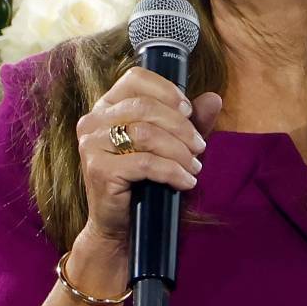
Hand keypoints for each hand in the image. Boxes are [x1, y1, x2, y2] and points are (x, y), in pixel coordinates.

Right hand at [73, 67, 221, 246]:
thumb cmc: (144, 184)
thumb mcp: (171, 147)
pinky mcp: (99, 170)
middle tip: (200, 147)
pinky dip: (172, 171)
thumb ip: (190, 123)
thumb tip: (214, 98)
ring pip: (146, 134)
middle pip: (145, 106)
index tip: (189, 111)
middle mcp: (93, 121)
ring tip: (194, 167)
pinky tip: (185, 181)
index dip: (167, 90)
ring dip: (179, 151)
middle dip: (181, 126)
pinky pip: (145, 163)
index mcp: (106, 107)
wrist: (120, 227)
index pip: (135, 78)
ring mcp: (92, 145)